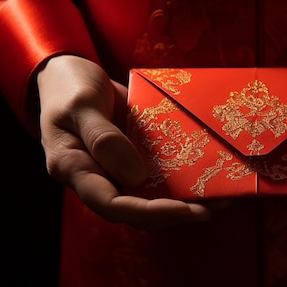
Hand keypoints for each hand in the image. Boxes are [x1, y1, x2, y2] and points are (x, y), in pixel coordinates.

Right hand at [36, 55, 220, 228]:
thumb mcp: (81, 105)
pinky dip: (181, 179)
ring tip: (219, 199)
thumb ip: (103, 139)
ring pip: (150, 197)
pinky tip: (209, 177)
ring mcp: (116, 169)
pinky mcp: (132, 157)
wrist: (68, 73)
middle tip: (209, 209)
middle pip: (135, 210)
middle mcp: (97, 177)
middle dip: (173, 213)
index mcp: (75, 169)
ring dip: (183, 202)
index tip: (182, 209)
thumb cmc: (67, 87)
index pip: (111, 204)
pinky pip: (157, 175)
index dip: (148, 212)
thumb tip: (136, 176)